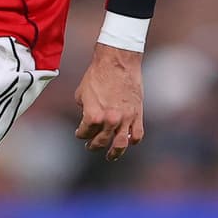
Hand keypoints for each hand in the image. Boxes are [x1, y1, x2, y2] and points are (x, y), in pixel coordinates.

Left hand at [74, 43, 143, 160]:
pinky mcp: (137, 114)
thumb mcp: (82, 93)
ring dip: (115, 153)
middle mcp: (109, 121)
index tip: (80, 133)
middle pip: (101, 141)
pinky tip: (129, 142)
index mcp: (93, 116)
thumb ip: (84, 109)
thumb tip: (88, 118)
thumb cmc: (97, 74)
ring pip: (121, 144)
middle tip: (91, 146)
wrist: (117, 61)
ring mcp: (125, 119)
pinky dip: (133, 141)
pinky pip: (137, 135)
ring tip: (111, 156)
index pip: (84, 133)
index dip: (80, 133)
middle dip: (93, 145)